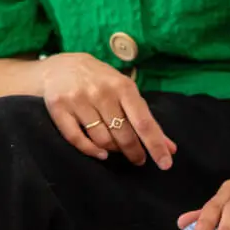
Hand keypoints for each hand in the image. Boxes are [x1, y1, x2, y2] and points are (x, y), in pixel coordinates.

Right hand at [40, 52, 176, 167]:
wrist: (62, 66)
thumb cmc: (101, 80)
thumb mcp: (125, 91)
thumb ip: (145, 117)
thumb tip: (170, 147)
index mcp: (123, 86)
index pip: (143, 121)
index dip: (155, 144)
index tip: (166, 163)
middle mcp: (102, 92)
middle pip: (123, 134)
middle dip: (134, 151)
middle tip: (139, 160)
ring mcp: (79, 100)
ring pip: (102, 139)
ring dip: (113, 150)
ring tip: (118, 149)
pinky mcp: (59, 109)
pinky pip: (77, 139)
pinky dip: (91, 151)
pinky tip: (100, 154)